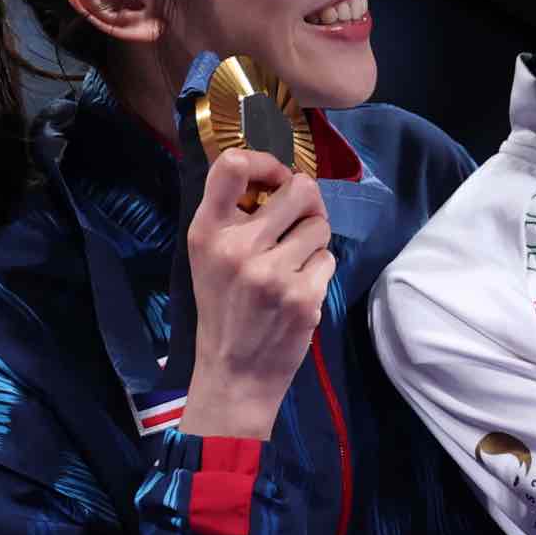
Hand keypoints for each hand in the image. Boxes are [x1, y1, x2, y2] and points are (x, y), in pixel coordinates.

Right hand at [180, 149, 334, 439]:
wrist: (234, 373)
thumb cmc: (224, 308)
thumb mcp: (208, 257)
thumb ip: (233, 216)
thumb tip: (282, 176)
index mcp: (207, 232)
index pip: (232, 164)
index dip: (267, 161)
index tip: (276, 177)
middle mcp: (238, 248)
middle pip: (300, 189)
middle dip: (307, 203)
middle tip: (297, 223)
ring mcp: (272, 274)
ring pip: (320, 225)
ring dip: (314, 240)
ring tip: (293, 263)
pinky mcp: (303, 297)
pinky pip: (329, 259)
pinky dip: (319, 271)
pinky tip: (298, 290)